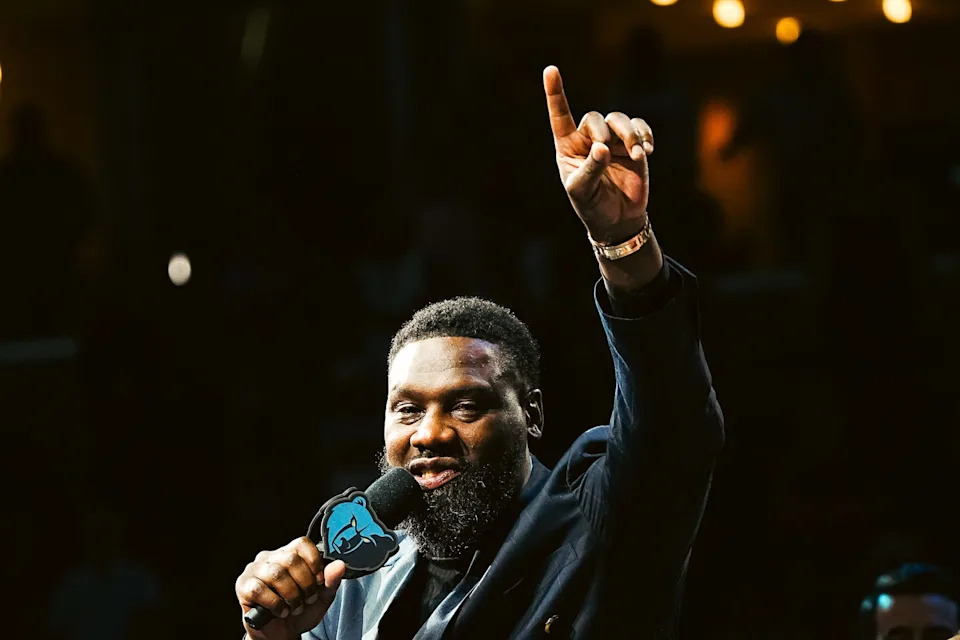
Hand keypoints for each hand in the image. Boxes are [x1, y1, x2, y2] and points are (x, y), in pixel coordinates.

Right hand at [235, 537, 345, 639]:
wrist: (282, 634)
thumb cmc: (300, 611)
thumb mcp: (321, 597)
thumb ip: (330, 581)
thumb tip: (340, 565)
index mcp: (288, 553)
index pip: (302, 543)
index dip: (314, 562)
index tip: (319, 581)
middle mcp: (270, 557)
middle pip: (291, 559)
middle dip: (305, 584)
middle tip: (307, 599)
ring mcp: (254, 570)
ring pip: (276, 574)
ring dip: (291, 595)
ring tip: (294, 607)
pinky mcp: (243, 586)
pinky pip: (259, 589)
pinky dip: (275, 604)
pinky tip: (280, 611)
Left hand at [543, 65, 651, 245]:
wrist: (617, 218)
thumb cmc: (591, 205)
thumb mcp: (583, 191)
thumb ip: (591, 168)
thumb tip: (603, 147)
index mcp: (568, 147)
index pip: (560, 116)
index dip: (555, 93)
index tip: (550, 70)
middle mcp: (589, 139)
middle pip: (595, 118)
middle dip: (604, 131)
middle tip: (608, 150)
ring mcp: (612, 141)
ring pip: (619, 120)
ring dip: (629, 133)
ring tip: (637, 153)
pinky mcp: (632, 146)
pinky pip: (639, 128)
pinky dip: (644, 135)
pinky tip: (646, 151)